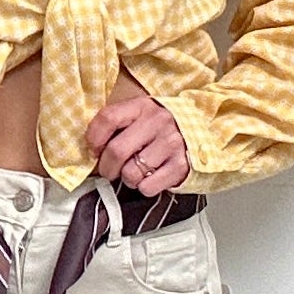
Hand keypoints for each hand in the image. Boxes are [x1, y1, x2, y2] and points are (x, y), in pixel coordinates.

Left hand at [85, 75, 189, 193]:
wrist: (201, 132)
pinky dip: (144, 187)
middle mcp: (158, 122)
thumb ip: (118, 126)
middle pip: (116, 151)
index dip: (94, 138)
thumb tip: (92, 150)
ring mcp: (171, 144)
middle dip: (106, 167)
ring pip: (130, 173)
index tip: (94, 149)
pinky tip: (150, 177)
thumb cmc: (160, 128)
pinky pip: (148, 187)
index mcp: (143, 106)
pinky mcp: (181, 166)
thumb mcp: (140, 116)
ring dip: (127, 178)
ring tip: (136, 171)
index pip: (108, 118)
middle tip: (109, 171)